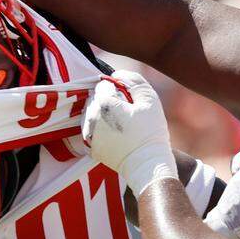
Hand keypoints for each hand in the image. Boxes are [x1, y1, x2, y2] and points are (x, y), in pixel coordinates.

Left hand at [82, 71, 177, 195]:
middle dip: (109, 101)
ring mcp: (89, 134)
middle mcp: (91, 117)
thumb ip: (134, 81)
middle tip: (127, 114)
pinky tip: (115, 136)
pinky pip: (91, 130)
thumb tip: (118, 74)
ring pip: (91, 114)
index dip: (118, 90)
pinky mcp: (90, 147)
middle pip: (95, 98)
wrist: (147, 165)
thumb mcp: (150, 100)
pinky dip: (100, 129)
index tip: (130, 101)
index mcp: (104, 103)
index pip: (104, 85)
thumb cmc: (150, 132)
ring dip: (103, 115)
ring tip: (121, 125)